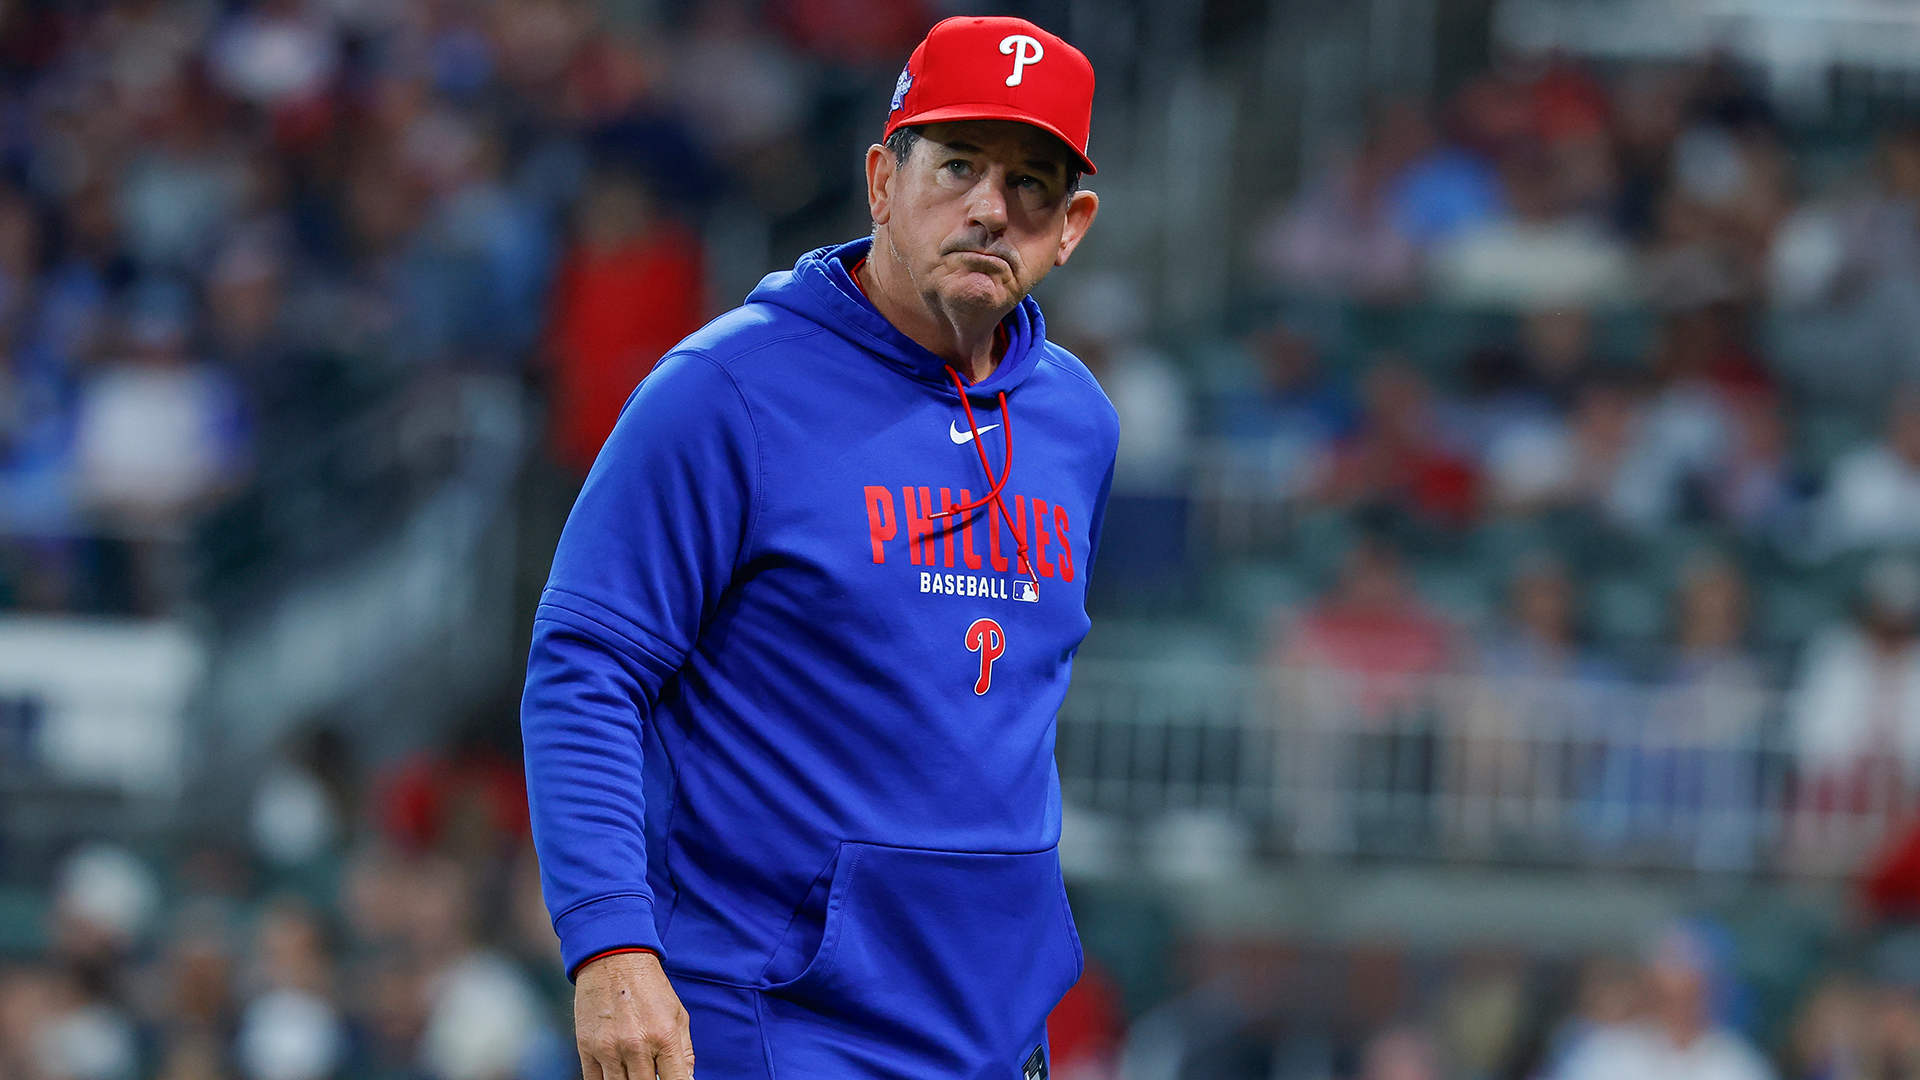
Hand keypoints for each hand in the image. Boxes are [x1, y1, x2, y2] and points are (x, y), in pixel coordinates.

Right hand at [575, 951, 693, 1079]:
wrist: (613, 959)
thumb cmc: (649, 987)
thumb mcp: (678, 1015)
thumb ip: (684, 1052)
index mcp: (663, 1036)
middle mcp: (635, 1045)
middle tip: (653, 1074)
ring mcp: (608, 1049)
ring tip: (635, 1072)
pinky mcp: (586, 1048)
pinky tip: (617, 1075)